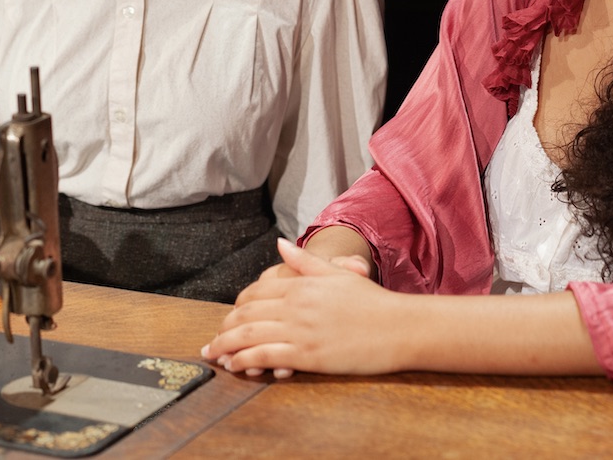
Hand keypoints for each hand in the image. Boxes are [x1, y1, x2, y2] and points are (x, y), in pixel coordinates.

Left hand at [201, 238, 401, 377]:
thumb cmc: (373, 303)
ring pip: (249, 336)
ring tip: (215, 356)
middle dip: (223, 329)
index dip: (236, 308)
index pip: (255, 294)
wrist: (400, 327)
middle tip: (212, 342)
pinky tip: (236, 366)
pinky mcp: (307, 355)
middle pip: (246, 316)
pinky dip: (245, 361)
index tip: (227, 319)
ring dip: (226, 347)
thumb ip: (305, 262)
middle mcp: (295, 306)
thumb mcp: (338, 275)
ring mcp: (300, 330)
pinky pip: (265, 356)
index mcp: (301, 285)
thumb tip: (280, 244)